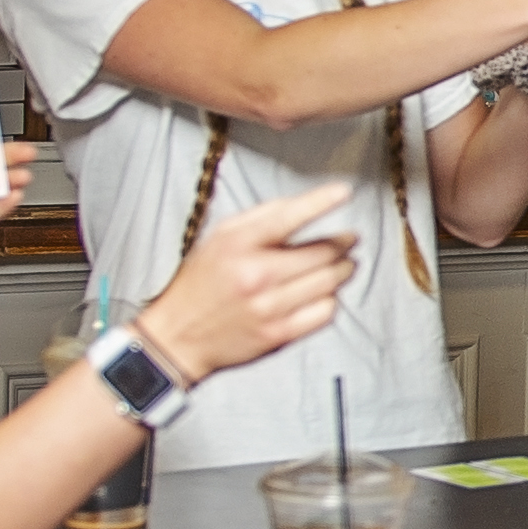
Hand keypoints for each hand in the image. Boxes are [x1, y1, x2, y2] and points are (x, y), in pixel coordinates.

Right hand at [137, 183, 356, 382]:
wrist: (179, 336)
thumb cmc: (202, 282)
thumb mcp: (219, 238)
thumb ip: (259, 218)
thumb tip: (302, 205)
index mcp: (238, 245)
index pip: (289, 217)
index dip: (321, 201)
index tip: (343, 192)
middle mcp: (255, 275)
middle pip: (321, 253)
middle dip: (343, 243)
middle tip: (349, 240)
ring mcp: (268, 307)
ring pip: (328, 282)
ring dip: (342, 270)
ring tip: (343, 264)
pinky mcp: (278, 334)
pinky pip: (324, 313)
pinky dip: (331, 300)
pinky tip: (324, 294)